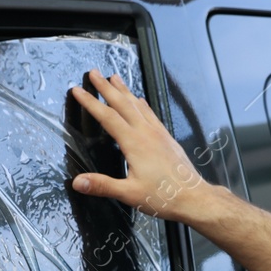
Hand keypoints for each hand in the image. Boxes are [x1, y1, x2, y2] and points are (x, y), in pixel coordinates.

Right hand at [69, 69, 219, 224]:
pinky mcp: (166, 138)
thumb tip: (78, 182)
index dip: (90, 102)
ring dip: (124, 90)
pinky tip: (140, 100)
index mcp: (134, 143)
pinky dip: (141, 103)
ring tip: (114, 77)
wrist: (192, 197)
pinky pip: (151, 114)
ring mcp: (158, 133)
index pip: (107, 117)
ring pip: (137, 105)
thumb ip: (102, 185)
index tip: (78, 90)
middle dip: (105, 87)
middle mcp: (146, 133)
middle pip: (122, 103)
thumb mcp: (128, 193)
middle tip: (94, 73)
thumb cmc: (163, 196)